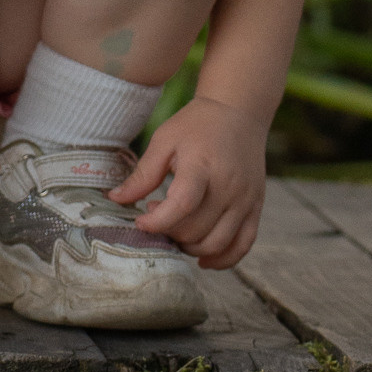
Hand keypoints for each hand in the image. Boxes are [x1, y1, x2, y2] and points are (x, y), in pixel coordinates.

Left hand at [106, 95, 267, 268]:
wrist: (238, 112)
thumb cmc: (196, 125)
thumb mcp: (164, 141)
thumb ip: (143, 174)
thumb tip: (115, 199)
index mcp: (202, 166)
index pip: (182, 206)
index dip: (157, 222)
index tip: (140, 221)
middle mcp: (228, 186)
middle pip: (196, 230)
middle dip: (169, 232)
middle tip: (157, 216)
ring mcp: (246, 199)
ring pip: (217, 244)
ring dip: (190, 248)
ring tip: (176, 230)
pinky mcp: (256, 207)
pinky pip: (242, 245)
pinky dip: (223, 259)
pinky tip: (202, 258)